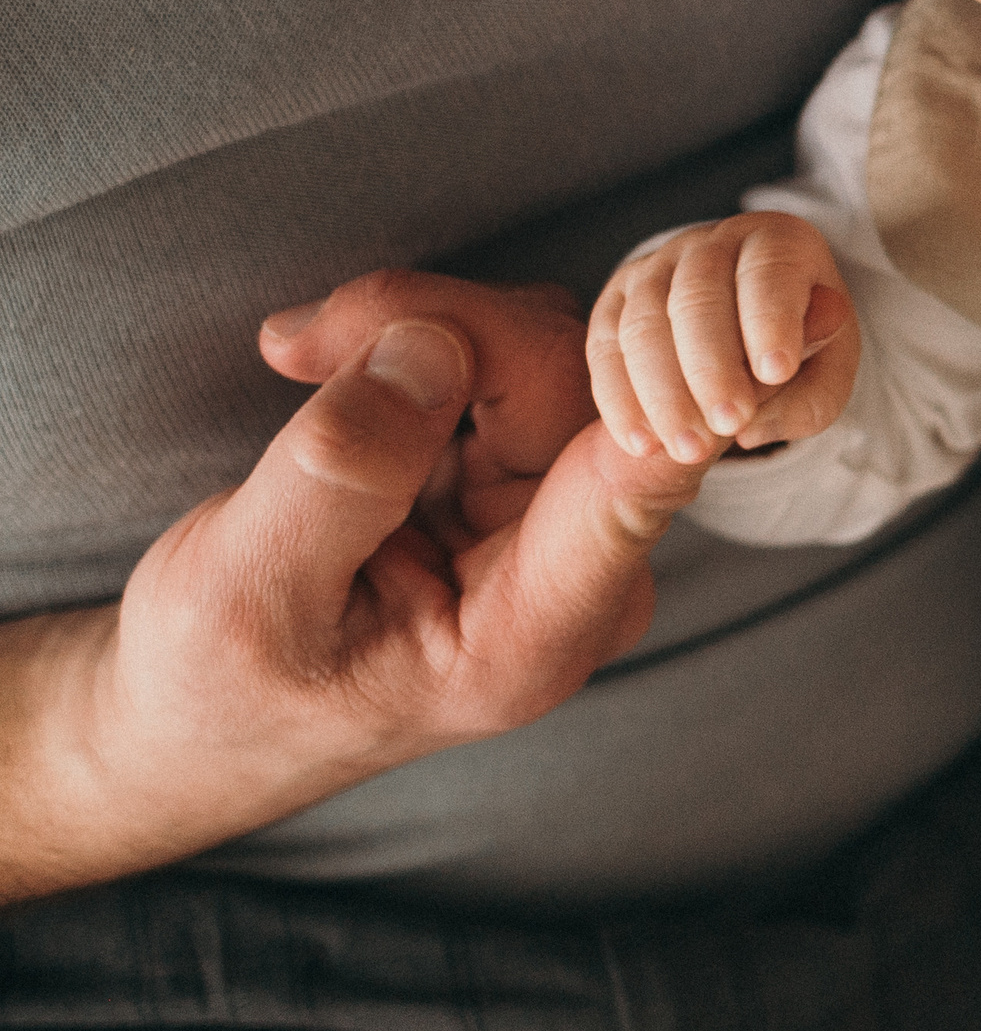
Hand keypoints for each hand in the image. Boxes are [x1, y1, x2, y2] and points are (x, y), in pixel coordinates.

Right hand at [0, 272, 701, 903]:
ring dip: (417, 324)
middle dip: (437, 327)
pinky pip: (506, 348)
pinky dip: (414, 333)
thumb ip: (344, 476)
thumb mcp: (250, 593)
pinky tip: (332, 365)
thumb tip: (433, 348)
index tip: (713, 366)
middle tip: (298, 343)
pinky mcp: (529, 454)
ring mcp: (563, 502)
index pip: (631, 503)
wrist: (217, 705)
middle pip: (568, 381)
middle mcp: (579, 560)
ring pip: (540, 346)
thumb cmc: (229, 680)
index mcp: (533, 630)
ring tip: (303, 362)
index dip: (661, 420)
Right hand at [587, 211, 856, 463]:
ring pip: (645, 323)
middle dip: (712, 366)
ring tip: (688, 447)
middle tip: (729, 423)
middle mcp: (710, 244)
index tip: (777, 372)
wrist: (751, 329)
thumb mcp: (825, 377)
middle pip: (698, 296)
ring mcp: (656, 268)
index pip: (769, 269)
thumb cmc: (799, 351)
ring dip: (664, 392)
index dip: (770, 318)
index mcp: (777, 242)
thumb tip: (754, 428)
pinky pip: (605, 347)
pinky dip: (620, 398)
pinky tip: (642, 443)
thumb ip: (807, 399)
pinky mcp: (616, 300)